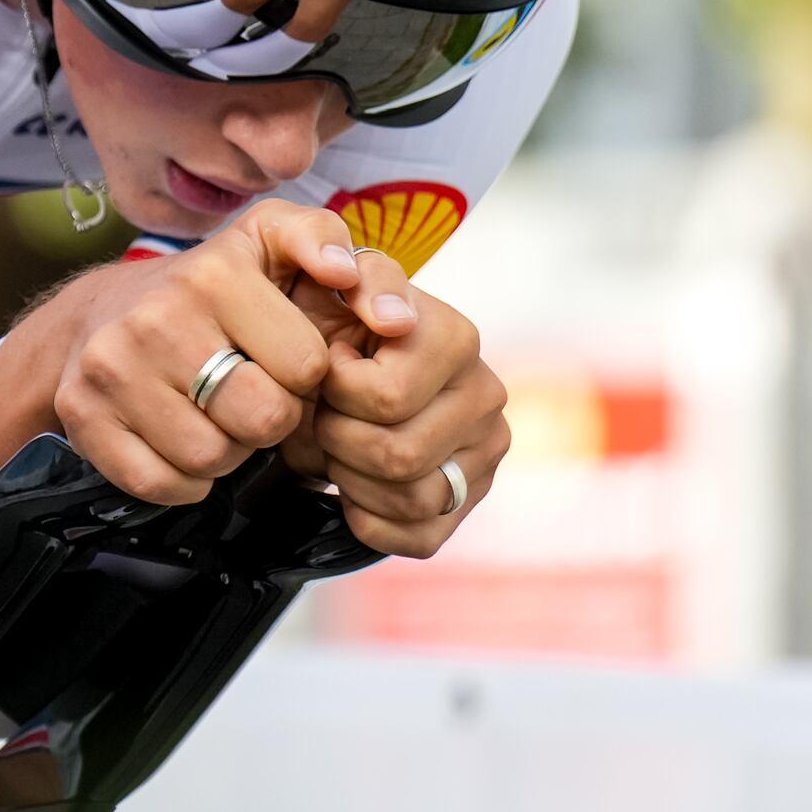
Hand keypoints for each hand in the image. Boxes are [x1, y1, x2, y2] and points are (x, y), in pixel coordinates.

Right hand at [0, 203, 400, 504]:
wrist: (97, 314)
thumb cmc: (209, 289)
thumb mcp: (270, 240)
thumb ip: (329, 246)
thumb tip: (390, 311)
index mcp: (216, 272)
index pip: (308, 367)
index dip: (306, 375)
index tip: (281, 358)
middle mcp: (158, 315)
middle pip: (261, 419)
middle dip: (269, 418)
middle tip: (249, 394)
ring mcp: (112, 368)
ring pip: (211, 459)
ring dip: (225, 450)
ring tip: (212, 413)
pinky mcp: (83, 416)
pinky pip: (162, 484)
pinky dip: (180, 479)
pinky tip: (177, 439)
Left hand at [279, 251, 509, 557]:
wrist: (325, 377)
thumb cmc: (325, 330)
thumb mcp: (326, 284)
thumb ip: (355, 274)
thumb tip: (393, 317)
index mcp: (457, 338)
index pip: (389, 398)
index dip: (337, 393)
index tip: (327, 370)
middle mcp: (486, 396)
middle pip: (397, 454)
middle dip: (338, 440)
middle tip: (324, 416)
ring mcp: (484, 455)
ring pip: (410, 499)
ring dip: (351, 478)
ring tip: (337, 447)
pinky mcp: (468, 506)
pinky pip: (415, 537)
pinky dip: (368, 519)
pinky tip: (354, 486)